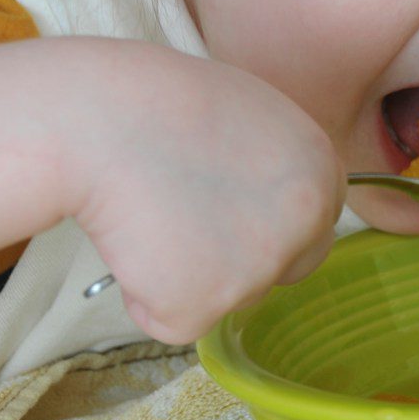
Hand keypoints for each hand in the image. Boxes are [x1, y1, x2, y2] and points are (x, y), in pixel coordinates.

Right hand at [55, 42, 344, 344]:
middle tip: (192, 226)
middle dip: (248, 259)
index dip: (272, 219)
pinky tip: (130, 244)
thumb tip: (264, 193)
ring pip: (230, 294)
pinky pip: (175, 319)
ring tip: (150, 215)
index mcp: (319, 168)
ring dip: (192, 273)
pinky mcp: (203, 305)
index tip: (235, 212)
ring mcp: (258, 269)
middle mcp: (305, 222)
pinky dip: (146, 295)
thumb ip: (274, 161)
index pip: (318, 217)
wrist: (99, 120)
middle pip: (290, 267)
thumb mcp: (247, 113)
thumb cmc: (157, 100)